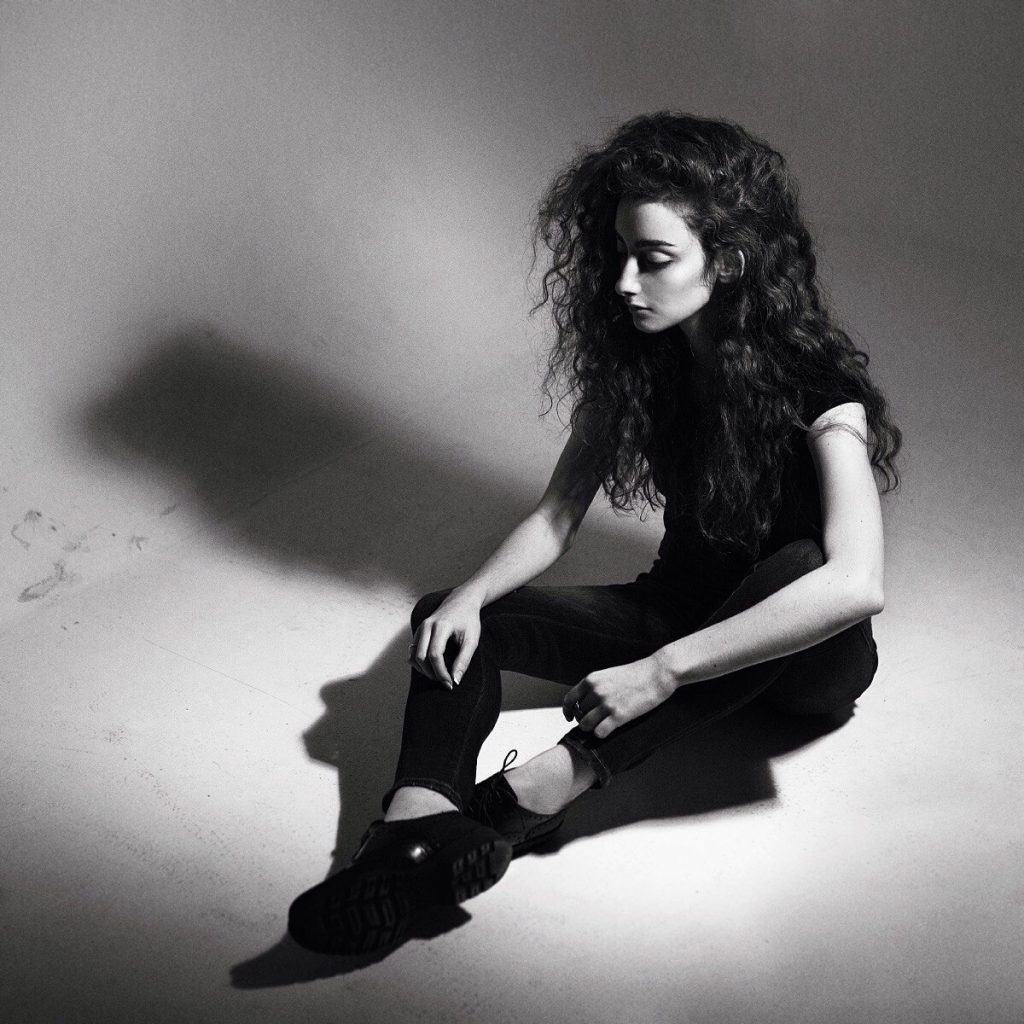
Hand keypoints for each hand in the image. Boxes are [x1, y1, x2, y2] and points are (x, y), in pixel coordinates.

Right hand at [409, 589, 482, 688]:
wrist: (462, 600)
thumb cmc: (469, 620)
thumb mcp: (472, 640)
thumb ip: (464, 660)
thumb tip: (455, 681)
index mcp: (441, 626)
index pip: (434, 655)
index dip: (441, 672)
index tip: (450, 684)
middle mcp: (427, 626)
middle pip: (421, 657)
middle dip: (432, 673)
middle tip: (446, 682)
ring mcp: (420, 628)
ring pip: (414, 656)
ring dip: (424, 670)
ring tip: (440, 675)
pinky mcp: (419, 632)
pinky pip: (414, 652)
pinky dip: (420, 663)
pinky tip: (434, 667)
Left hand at [562, 653, 677, 738]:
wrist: (657, 673)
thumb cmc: (636, 673)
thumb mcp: (609, 674)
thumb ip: (596, 686)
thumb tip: (585, 701)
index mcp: (592, 680)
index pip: (569, 699)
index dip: (567, 711)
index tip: (570, 717)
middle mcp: (596, 691)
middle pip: (579, 714)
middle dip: (584, 719)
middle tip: (595, 721)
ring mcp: (606, 704)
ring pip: (585, 725)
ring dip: (591, 728)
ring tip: (601, 726)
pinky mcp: (619, 716)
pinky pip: (599, 732)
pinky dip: (602, 734)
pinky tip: (609, 730)